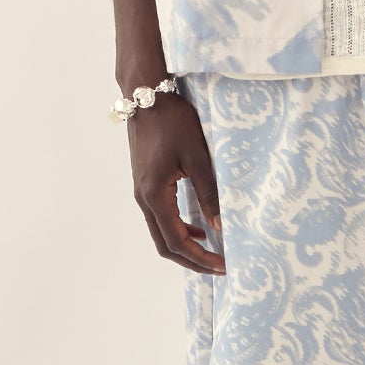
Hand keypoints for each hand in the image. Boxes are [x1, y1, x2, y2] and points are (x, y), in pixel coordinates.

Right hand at [127, 92, 224, 274]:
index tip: (223, 265)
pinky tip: (198, 226)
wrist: (147, 96)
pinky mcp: (145, 184)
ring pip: (161, 233)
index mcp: (154, 195)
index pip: (176, 241)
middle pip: (164, 245)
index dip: (199, 258)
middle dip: (192, 261)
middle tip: (219, 267)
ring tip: (212, 250)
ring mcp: (141, 192)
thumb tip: (221, 226)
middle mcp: (144, 198)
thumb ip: (208, 192)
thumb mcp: (197, 157)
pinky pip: (160, 217)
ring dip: (185, 246)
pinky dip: (178, 229)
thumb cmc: (172, 122)